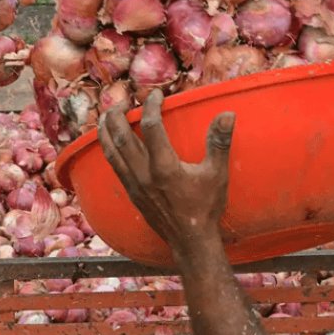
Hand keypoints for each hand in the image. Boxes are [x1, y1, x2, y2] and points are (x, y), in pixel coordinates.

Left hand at [98, 89, 235, 258]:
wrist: (190, 240)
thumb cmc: (205, 207)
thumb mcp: (217, 174)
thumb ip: (219, 142)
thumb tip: (227, 114)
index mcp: (164, 166)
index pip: (151, 126)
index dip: (151, 105)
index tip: (155, 94)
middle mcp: (143, 173)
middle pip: (121, 136)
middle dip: (118, 113)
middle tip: (122, 99)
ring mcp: (133, 184)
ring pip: (110, 151)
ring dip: (106, 130)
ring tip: (106, 115)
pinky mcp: (130, 192)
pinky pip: (113, 165)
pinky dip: (108, 148)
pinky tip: (109, 141)